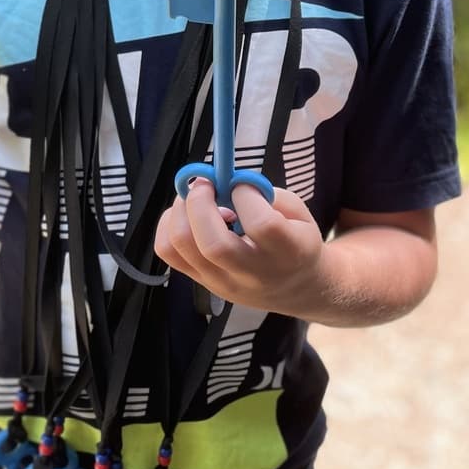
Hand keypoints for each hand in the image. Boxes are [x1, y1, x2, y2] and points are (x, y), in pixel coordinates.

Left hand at [153, 177, 326, 316]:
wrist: (296, 289)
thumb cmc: (297, 243)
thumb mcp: (299, 213)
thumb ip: (267, 193)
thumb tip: (228, 180)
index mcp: (288, 254)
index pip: (262, 225)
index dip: (245, 195)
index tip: (242, 185)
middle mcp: (252, 274)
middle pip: (213, 244)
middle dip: (200, 202)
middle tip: (206, 184)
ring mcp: (222, 283)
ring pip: (181, 247)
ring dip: (181, 211)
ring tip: (197, 200)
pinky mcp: (202, 282)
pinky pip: (168, 252)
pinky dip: (169, 225)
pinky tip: (188, 216)